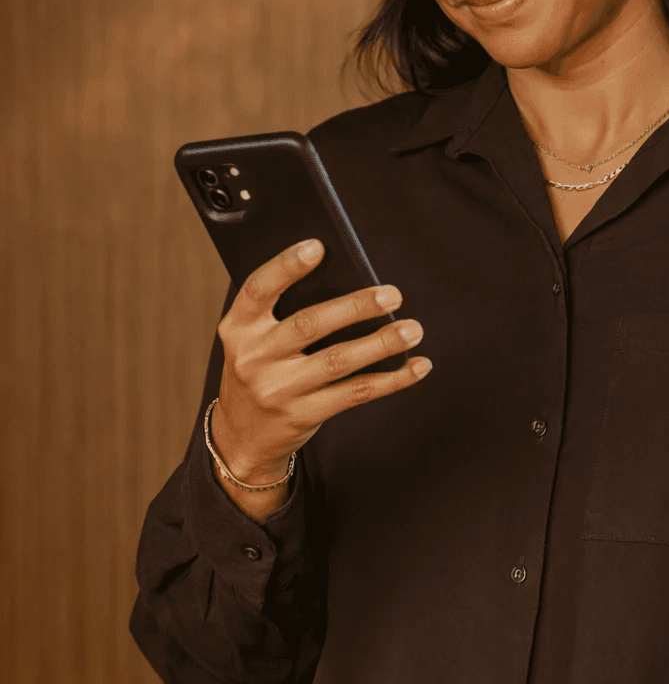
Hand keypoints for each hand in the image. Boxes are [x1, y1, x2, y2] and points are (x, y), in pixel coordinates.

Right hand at [213, 238, 430, 483]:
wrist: (242, 437)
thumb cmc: (260, 370)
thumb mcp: (253, 339)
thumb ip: (283, 311)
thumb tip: (347, 280)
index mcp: (238, 328)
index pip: (258, 289)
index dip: (286, 266)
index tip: (318, 246)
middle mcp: (253, 358)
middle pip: (309, 324)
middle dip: (356, 307)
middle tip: (392, 294)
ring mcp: (277, 390)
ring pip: (338, 360)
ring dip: (381, 343)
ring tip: (412, 329)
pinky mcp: (303, 415)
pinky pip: (355, 393)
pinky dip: (391, 379)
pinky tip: (416, 366)